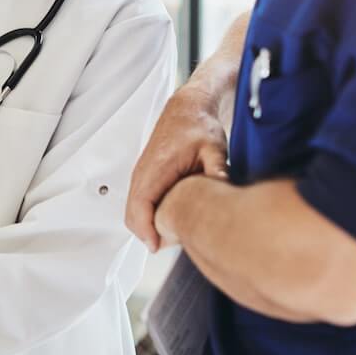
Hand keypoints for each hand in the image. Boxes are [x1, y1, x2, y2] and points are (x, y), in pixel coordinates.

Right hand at [126, 86, 229, 251]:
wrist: (187, 109)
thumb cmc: (197, 125)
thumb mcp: (214, 148)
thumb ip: (218, 170)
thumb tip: (224, 190)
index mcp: (156, 166)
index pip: (140, 206)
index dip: (146, 229)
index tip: (156, 246)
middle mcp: (143, 172)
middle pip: (131, 214)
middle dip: (146, 234)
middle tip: (171, 243)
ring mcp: (141, 174)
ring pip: (132, 211)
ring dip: (145, 227)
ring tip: (171, 235)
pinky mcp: (145, 176)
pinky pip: (137, 203)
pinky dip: (146, 217)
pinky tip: (168, 220)